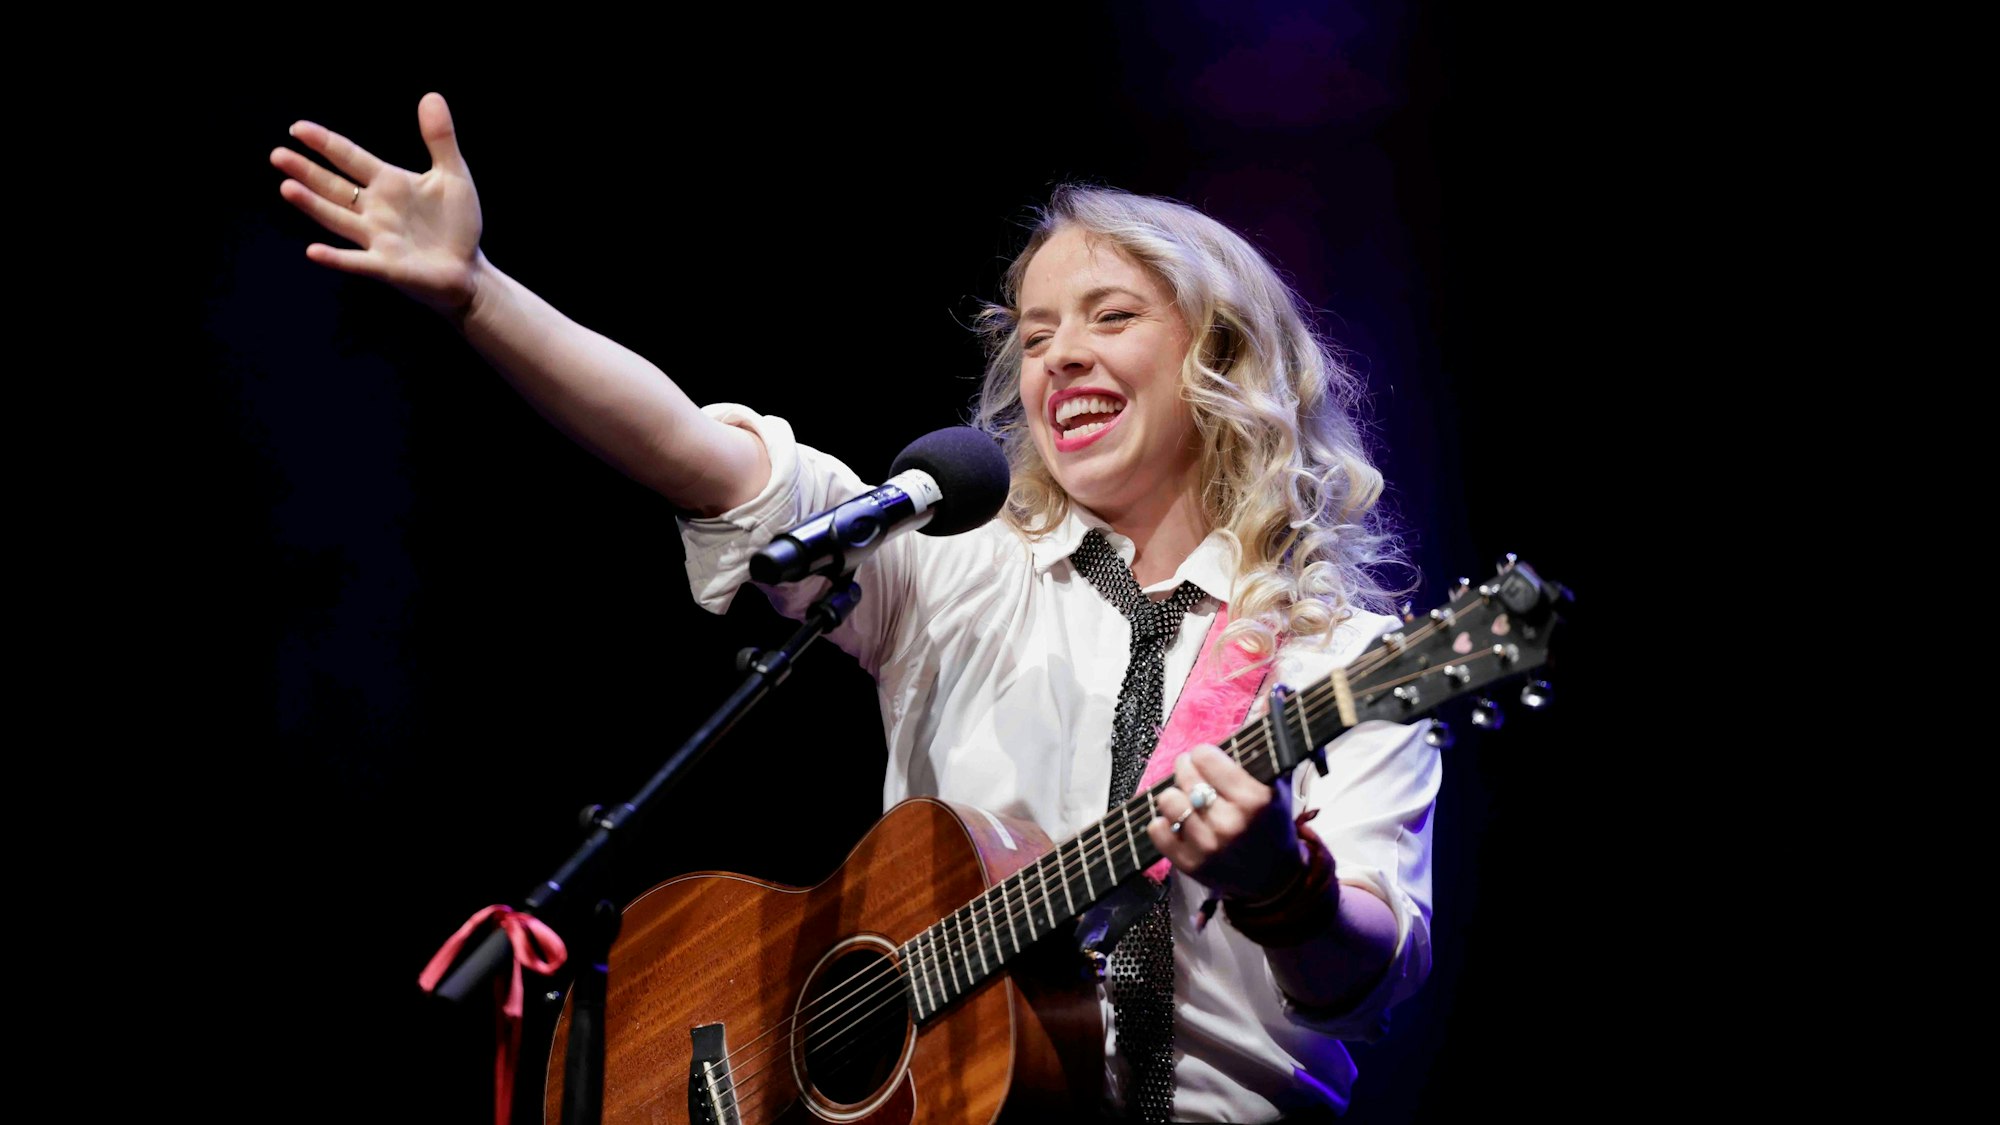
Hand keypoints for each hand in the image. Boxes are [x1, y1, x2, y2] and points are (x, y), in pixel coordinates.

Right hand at [269, 92, 483, 314]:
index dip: (326, 143)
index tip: (298, 128)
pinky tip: (313, 250)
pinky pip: (356, 261)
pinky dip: (336, 258)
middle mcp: (374, 209)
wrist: (468, 270)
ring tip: (287, 187)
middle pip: (334, 186)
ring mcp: (376, 239)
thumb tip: (431, 95)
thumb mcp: (453, 176)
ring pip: (337, 218)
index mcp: (388, 183)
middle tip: (277, 155)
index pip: (350, 158)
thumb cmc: (457, 224)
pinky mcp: (385, 266)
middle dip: (306, 171)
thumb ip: (440, 139)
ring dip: (313, 205)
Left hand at [1148, 745, 1303, 901]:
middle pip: (1185, 775)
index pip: (1206, 756)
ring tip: (1187, 800)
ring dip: (1174, 796)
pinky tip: (1179, 822)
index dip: (1205, 754)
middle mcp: (1231, 823)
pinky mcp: (1190, 865)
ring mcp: (1209, 846)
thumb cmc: (1274, 824)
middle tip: (1195, 776)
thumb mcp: (1279, 784)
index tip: (1209, 759)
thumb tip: (1273, 695)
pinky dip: (1162, 822)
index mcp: (1255, 799)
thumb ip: (1273, 740)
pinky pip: (1156, 830)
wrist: (1275, 879)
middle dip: (1187, 770)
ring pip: (1167, 801)